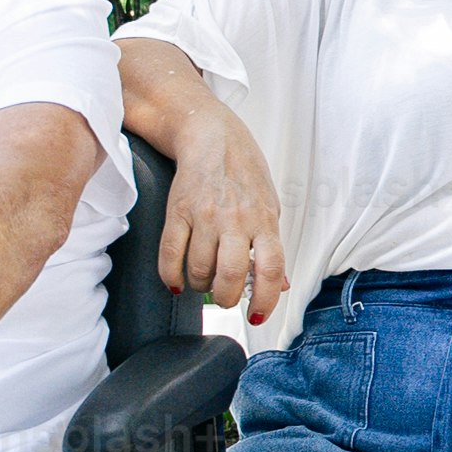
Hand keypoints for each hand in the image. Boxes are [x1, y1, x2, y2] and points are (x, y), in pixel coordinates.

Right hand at [155, 107, 290, 325]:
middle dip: (227, 298)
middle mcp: (235, 219)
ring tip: (203, 282)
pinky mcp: (177, 211)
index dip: (266, 300)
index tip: (257, 316)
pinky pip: (170, 255)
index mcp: (264, 220)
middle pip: (232, 275)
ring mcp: (205, 215)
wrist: (211, 136)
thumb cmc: (243, 172)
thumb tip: (281, 285)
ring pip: (200, 270)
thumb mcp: (270, 207)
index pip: (271, 269)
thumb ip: (272, 247)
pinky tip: (178, 282)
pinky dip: (172, 277)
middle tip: (225, 298)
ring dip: (200, 287)